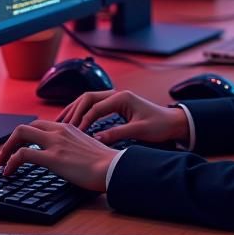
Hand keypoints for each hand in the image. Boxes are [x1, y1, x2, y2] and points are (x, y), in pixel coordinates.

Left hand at [0, 119, 115, 190]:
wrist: (114, 168)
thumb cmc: (105, 163)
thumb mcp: (87, 147)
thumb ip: (74, 146)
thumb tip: (68, 157)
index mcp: (68, 128)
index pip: (40, 125)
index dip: (26, 137)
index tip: (21, 149)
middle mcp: (60, 131)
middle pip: (26, 127)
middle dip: (12, 141)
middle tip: (7, 155)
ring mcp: (55, 143)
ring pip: (20, 134)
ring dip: (7, 148)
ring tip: (3, 163)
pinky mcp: (52, 157)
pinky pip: (22, 155)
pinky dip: (10, 162)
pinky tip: (8, 172)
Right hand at [57, 89, 189, 146]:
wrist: (173, 122)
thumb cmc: (159, 125)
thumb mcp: (138, 131)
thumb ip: (116, 134)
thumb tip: (96, 139)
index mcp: (122, 98)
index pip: (95, 107)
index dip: (82, 120)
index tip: (74, 134)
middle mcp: (117, 95)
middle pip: (87, 98)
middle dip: (72, 111)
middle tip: (60, 125)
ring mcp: (116, 99)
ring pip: (88, 101)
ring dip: (74, 111)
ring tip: (61, 123)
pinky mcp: (116, 105)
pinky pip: (94, 106)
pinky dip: (82, 113)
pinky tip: (75, 123)